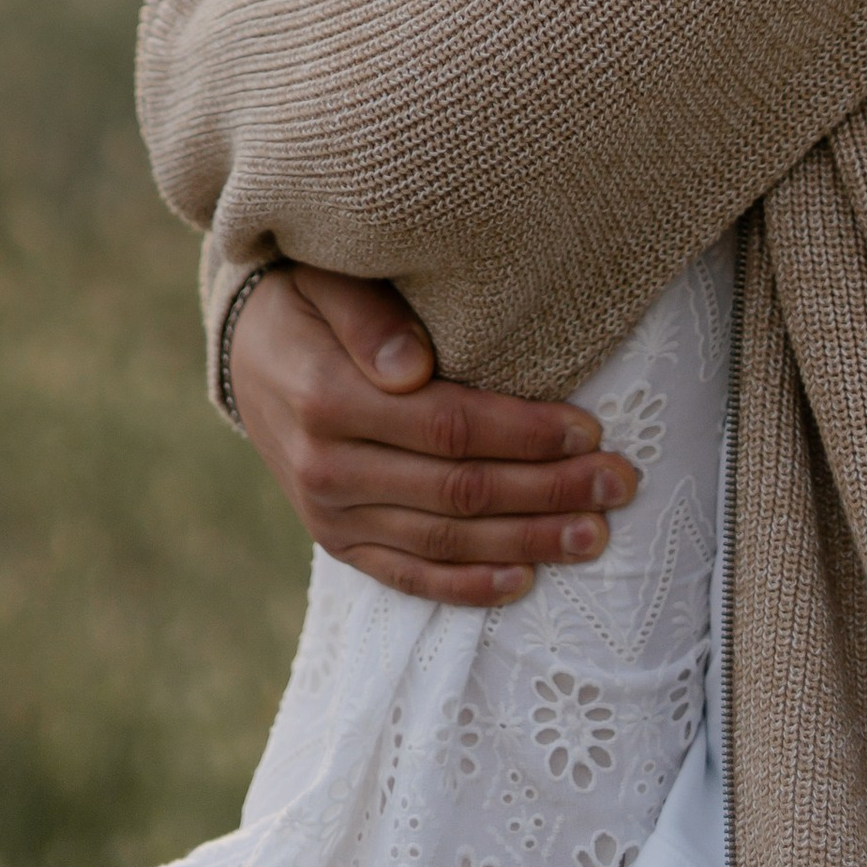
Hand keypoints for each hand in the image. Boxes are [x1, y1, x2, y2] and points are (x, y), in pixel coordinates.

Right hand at [228, 263, 638, 605]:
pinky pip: (408, 577)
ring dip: (528, 541)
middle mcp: (327, 469)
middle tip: (620, 482)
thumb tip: (412, 365)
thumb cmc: (308, 298)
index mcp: (327, 398)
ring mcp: (330, 516)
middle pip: (459, 491)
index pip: (448, 426)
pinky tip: (524, 582)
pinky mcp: (337, 543)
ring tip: (596, 535)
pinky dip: (468, 587)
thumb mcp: (329, 279)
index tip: (590, 427)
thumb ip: (369, 316)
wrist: (246, 351)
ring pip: (445, 541)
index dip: (524, 433)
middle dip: (548, 490)